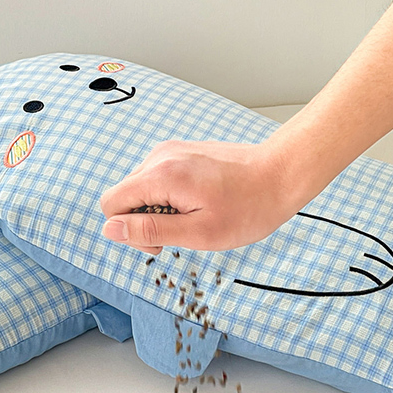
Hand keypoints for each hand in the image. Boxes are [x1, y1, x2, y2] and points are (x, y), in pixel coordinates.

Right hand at [99, 139, 295, 252]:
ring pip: (142, 188)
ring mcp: (172, 151)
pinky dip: (171, 196)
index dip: (128, 230)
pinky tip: (200, 203)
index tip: (161, 241)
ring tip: (195, 216)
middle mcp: (161, 156)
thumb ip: (150, 230)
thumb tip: (110, 230)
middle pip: (124, 196)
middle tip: (184, 233)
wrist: (281, 174)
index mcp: (161, 175)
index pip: (111, 204)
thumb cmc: (248, 208)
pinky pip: (159, 178)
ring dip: (159, 209)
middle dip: (144, 221)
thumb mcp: (199, 232)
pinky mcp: (183, 151)